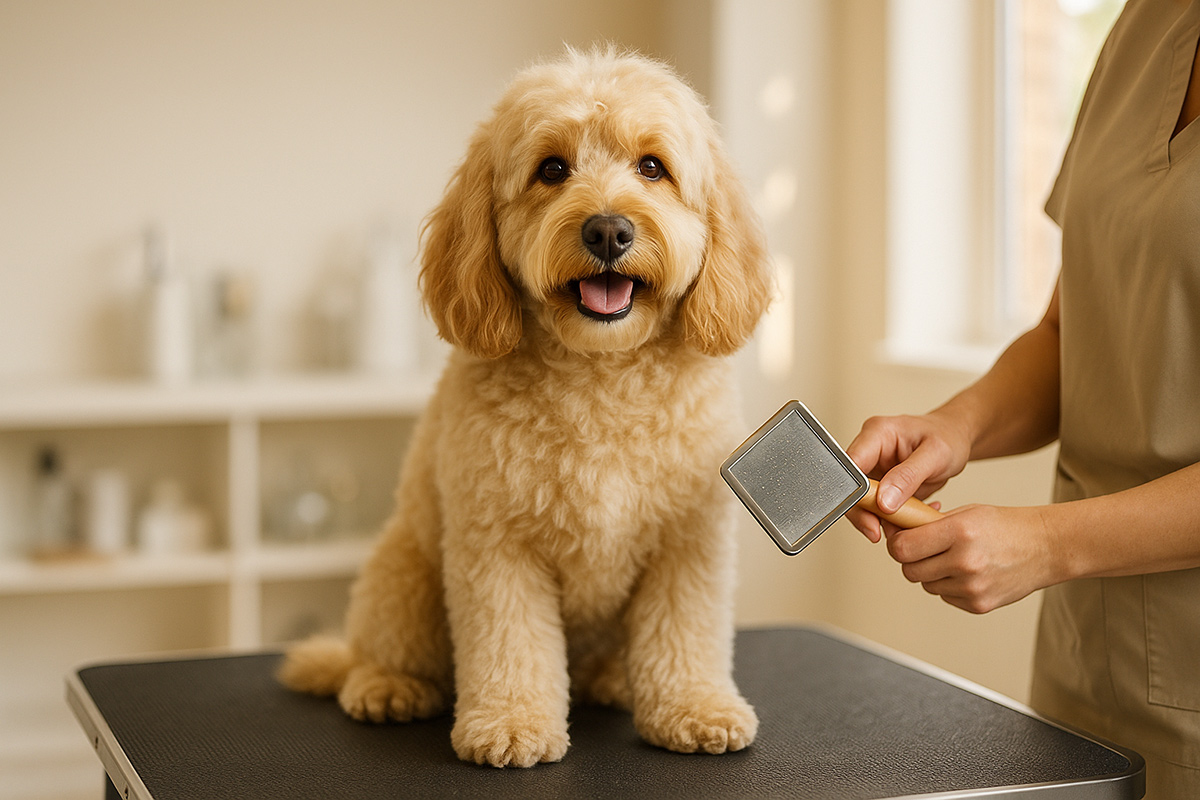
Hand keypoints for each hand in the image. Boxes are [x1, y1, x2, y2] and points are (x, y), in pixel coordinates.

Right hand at [844, 411, 972, 542]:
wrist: (955, 438)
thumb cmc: (947, 438)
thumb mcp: (935, 454)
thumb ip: (908, 477)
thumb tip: (884, 501)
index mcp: (876, 434)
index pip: (851, 465)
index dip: (855, 491)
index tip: (872, 513)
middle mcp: (869, 451)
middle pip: (850, 487)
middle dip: (863, 513)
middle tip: (878, 530)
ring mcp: (873, 469)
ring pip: (860, 502)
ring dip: (879, 520)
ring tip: (905, 524)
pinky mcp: (880, 486)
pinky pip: (876, 509)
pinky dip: (892, 520)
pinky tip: (912, 518)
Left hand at [884, 504, 1057, 613]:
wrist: (1046, 547)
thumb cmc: (1006, 526)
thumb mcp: (965, 513)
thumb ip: (929, 525)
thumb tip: (895, 532)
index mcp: (959, 531)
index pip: (903, 547)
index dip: (896, 543)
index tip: (900, 538)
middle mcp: (965, 561)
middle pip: (909, 570)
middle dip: (911, 559)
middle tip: (924, 548)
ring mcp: (972, 586)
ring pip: (926, 585)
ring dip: (931, 573)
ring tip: (952, 558)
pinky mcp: (978, 604)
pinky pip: (945, 597)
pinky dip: (949, 586)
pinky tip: (967, 572)